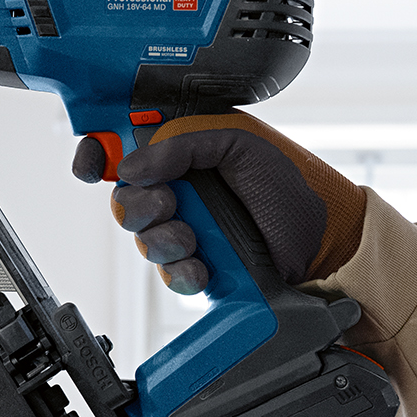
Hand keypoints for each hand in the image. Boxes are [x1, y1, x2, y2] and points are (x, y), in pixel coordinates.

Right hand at [71, 111, 366, 292]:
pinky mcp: (199, 267)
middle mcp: (181, 189)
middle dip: (140, 204)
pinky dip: (183, 272)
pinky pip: (169, 274)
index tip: (92, 164)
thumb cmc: (291, 185)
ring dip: (164, 239)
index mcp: (185, 149)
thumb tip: (131, 164)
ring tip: (195, 238)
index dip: (98, 153)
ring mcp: (188, 229)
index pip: (125, 146)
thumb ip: (182, 142)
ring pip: (142, 238)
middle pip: (125, 197)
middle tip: (168, 202)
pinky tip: (204, 267)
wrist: (323, 240)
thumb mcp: (238, 142)